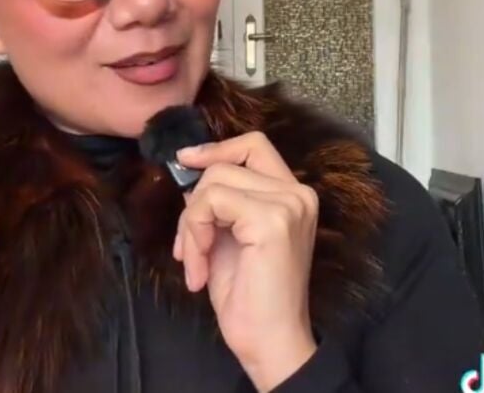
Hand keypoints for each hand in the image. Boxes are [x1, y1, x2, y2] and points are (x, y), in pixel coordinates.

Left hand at [172, 132, 318, 391]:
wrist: (267, 339)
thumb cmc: (247, 294)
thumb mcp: (226, 234)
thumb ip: (218, 202)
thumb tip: (189, 172)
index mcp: (291, 195)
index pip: (253, 145)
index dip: (216, 149)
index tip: (185, 160)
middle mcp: (298, 194)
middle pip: (222, 167)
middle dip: (193, 206)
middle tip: (188, 248)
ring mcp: (288, 205)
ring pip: (212, 184)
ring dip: (190, 226)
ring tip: (195, 262)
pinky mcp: (272, 220)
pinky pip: (209, 203)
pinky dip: (193, 235)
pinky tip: (200, 269)